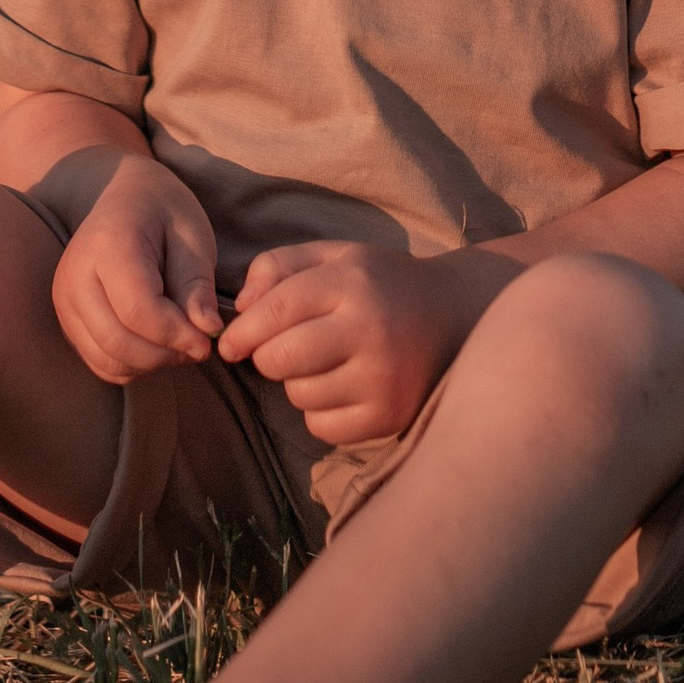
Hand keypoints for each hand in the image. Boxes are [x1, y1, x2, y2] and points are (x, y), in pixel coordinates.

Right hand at [51, 156, 226, 384]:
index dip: (178, 334)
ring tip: (179, 341)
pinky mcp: (68, 320)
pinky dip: (133, 365)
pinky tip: (156, 343)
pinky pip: (101, 363)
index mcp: (107, 244)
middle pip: (118, 342)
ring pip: (108, 360)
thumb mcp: (192, 236)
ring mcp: (65, 300)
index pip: (138, 311)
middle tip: (199, 345)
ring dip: (151, 363)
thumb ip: (197, 284)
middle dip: (166, 354)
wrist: (125, 197)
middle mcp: (75, 274)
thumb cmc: (164, 213)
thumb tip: (208, 330)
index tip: (209, 338)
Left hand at [217, 240, 463, 445]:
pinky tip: (341, 387)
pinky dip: (319, 411)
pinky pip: (322, 426)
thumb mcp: (334, 256)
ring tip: (324, 362)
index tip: (230, 343)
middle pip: (280, 359)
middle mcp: (369, 330)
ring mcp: (382, 378)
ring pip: (299, 394)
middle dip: (265, 357)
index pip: (276, 310)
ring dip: (297, 381)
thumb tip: (240, 308)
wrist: (452, 315)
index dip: (243, 331)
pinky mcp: (388, 416)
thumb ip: (279, 266)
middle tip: (279, 350)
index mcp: (351, 283)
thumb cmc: (380, 283)